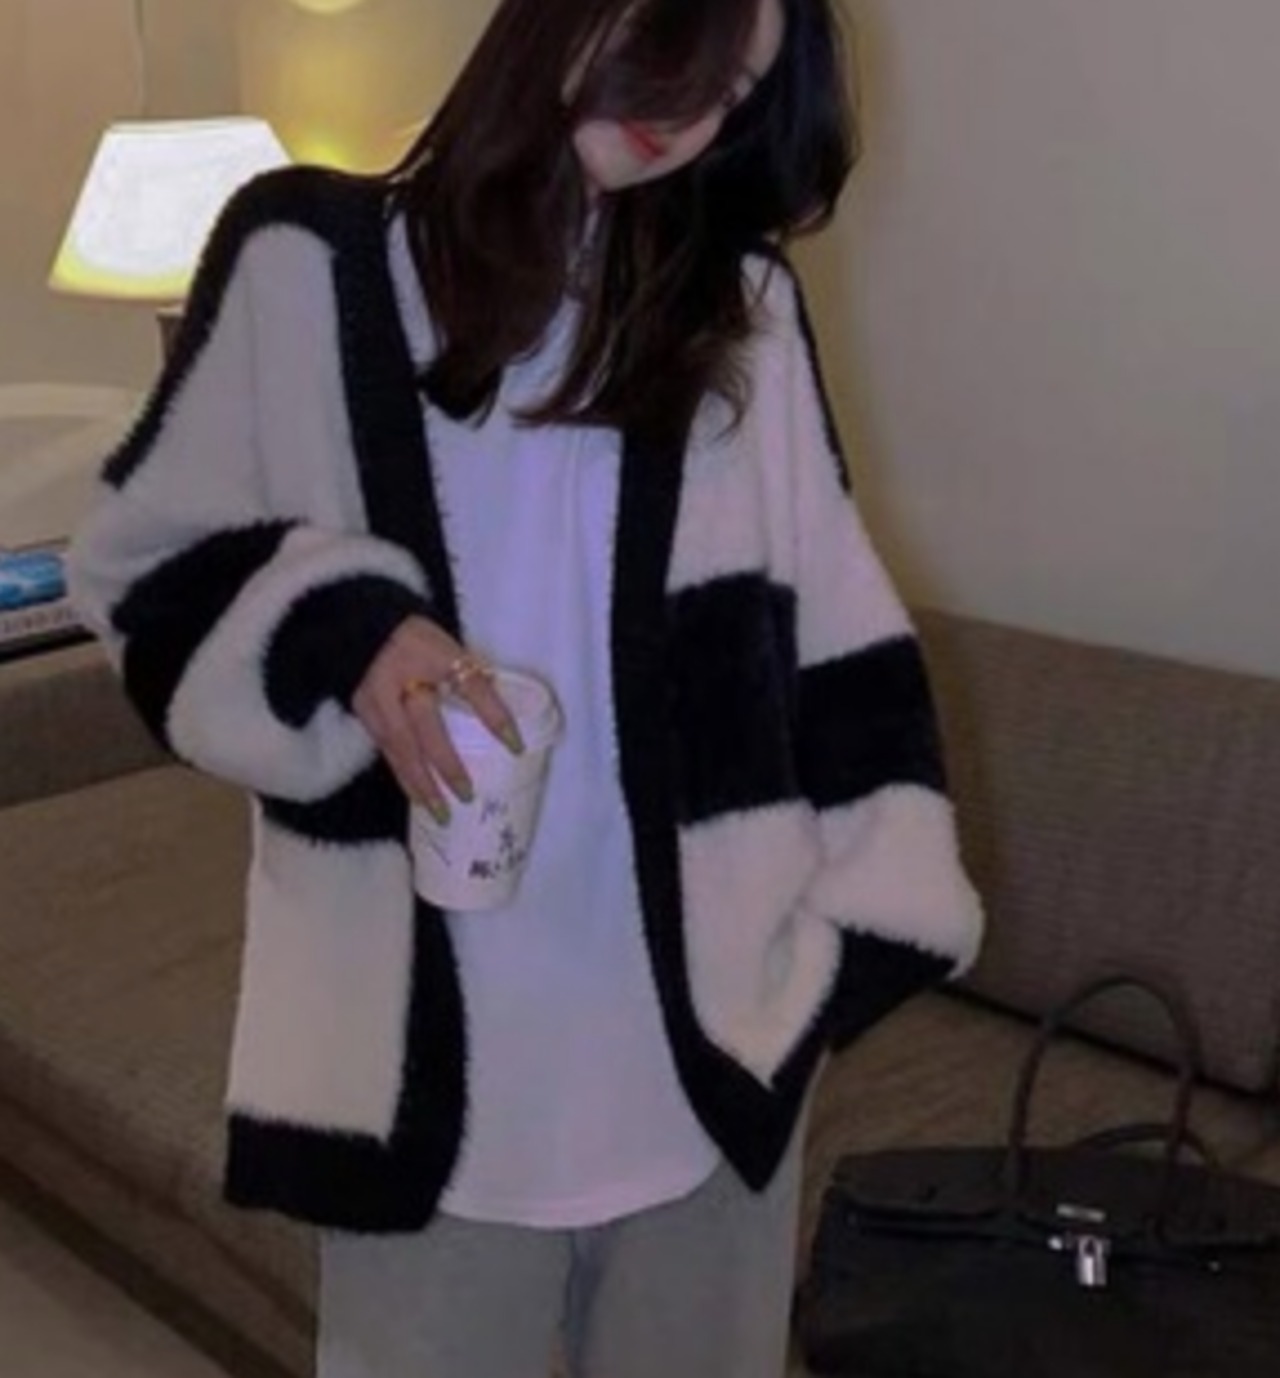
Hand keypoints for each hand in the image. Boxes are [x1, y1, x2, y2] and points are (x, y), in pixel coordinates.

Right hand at [351, 615, 522, 823]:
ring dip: (420, 782)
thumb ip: (472, 679)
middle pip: (424, 729)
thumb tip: (502, 720)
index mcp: (433, 656)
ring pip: (400, 748)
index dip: (494, 717)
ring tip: (439, 811)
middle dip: (446, 765)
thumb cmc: (418, 640)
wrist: (364, 628)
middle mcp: (402, 680)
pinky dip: (404, 774)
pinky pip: (387, 750)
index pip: (472, 687)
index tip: (516, 746)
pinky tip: (418, 794)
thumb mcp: (450, 649)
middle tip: (467, 795)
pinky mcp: (364, 714)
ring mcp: (377, 699)